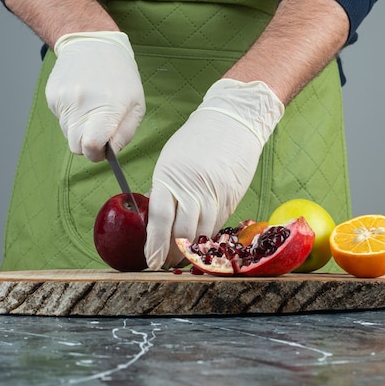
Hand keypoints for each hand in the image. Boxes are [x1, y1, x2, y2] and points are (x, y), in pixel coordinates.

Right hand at [45, 32, 144, 160]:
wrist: (93, 43)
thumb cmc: (120, 76)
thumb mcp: (136, 105)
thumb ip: (125, 134)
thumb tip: (110, 153)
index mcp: (106, 108)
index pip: (91, 147)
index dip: (97, 154)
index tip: (103, 150)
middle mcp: (82, 105)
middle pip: (76, 147)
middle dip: (88, 145)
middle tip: (99, 130)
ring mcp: (64, 100)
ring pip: (68, 134)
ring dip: (80, 129)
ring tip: (92, 108)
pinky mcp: (52, 96)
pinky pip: (61, 120)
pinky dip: (71, 116)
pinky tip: (81, 99)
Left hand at [144, 79, 284, 269]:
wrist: (233, 121)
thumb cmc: (196, 140)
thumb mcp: (170, 160)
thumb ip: (163, 189)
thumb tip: (155, 217)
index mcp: (169, 177)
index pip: (159, 218)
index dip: (155, 243)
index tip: (151, 260)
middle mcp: (192, 187)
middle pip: (182, 232)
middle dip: (173, 254)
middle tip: (165, 264)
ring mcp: (214, 193)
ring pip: (202, 233)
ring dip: (191, 252)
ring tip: (182, 260)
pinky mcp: (231, 197)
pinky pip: (218, 225)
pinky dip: (207, 238)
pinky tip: (200, 244)